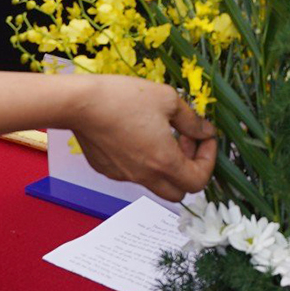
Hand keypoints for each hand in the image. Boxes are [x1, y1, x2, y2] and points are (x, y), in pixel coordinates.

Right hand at [70, 76, 217, 200]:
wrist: (80, 103)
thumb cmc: (123, 98)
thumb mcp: (168, 100)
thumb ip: (192, 120)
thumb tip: (206, 131)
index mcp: (164, 162)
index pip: (199, 181)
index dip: (209, 160)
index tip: (205, 138)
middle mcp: (144, 176)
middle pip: (179, 192)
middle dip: (189, 169)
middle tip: (186, 141)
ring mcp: (124, 175)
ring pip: (156, 183)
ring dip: (167, 165)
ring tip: (163, 134)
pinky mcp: (107, 169)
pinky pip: (134, 173)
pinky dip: (144, 160)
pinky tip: (138, 134)